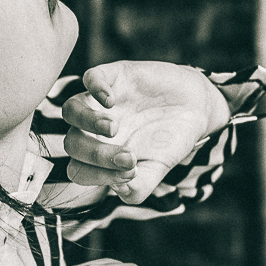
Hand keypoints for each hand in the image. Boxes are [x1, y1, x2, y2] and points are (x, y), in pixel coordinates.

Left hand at [62, 61, 230, 203]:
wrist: (195, 108)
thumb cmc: (170, 141)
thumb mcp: (158, 169)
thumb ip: (139, 187)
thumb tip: (120, 189)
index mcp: (98, 155)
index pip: (78, 170)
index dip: (97, 176)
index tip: (130, 172)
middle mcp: (92, 129)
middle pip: (72, 143)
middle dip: (97, 155)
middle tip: (129, 156)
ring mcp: (99, 102)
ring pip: (71, 110)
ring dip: (87, 122)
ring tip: (113, 128)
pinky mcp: (113, 76)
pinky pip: (91, 77)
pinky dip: (96, 88)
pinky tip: (111, 101)